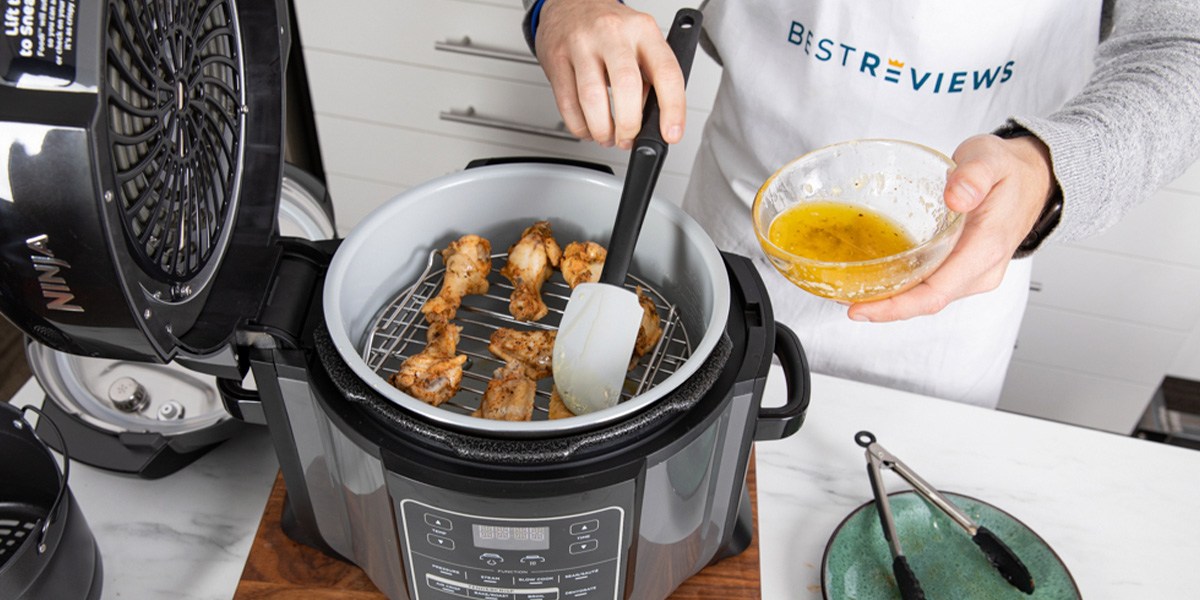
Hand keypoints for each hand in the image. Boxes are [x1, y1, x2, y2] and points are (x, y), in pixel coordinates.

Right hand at [535, 0, 686, 148]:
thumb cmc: (609, 28)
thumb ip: (651, 77)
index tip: (670, 133)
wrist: (569, 3)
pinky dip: (580, 126)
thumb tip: (655, 120)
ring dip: (602, 129)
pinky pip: (567, 103)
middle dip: (629, 125)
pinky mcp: (556, 59)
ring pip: (592, 98)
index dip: (672, 108)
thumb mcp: (641, 40)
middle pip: (626, 86)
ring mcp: (581, 44)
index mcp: (642, 29)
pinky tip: (588, 126)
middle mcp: (612, 33)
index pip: (666, 72)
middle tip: (629, 138)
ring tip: (607, 136)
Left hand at [846, 134, 1055, 321]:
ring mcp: (974, 273)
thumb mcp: (991, 158)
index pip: (937, 292)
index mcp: (987, 248)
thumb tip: (955, 197)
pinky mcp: (966, 270)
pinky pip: (932, 287)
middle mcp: (981, 270)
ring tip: (855, 295)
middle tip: (847, 302)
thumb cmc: (1009, 170)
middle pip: (928, 301)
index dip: (898, 306)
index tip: (862, 309)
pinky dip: (905, 289)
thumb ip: (973, 175)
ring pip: (929, 297)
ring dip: (893, 300)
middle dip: (887, 307)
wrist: (1033, 179)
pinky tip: (879, 282)